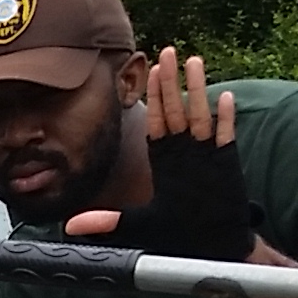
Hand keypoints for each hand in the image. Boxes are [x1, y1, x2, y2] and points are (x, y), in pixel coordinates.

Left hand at [68, 46, 259, 261]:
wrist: (212, 244)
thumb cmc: (178, 231)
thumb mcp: (138, 224)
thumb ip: (107, 221)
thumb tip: (71, 226)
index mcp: (164, 160)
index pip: (156, 122)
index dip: (154, 98)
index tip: (149, 72)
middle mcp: (184, 152)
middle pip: (176, 110)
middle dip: (171, 83)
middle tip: (167, 52)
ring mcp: (205, 154)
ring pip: (200, 115)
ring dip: (197, 89)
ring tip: (194, 62)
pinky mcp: (226, 163)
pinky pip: (225, 136)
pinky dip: (225, 118)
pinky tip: (224, 98)